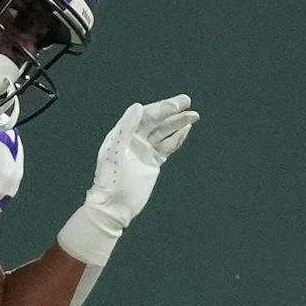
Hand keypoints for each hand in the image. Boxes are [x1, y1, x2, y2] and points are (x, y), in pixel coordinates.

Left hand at [56, 94, 199, 265]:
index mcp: (123, 134)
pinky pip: (167, 147)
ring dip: (178, 123)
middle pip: (156, 121)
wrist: (114, 205)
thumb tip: (138, 106)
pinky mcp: (152, 163)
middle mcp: (133, 140)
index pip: (144, 116)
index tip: (175, 105)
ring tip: (194, 115)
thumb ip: (126, 128)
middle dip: (172, 111)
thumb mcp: (116, 151)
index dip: (160, 108)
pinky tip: (186, 129)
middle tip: (188, 100)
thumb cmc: (111, 179)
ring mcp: (144, 151)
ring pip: (164, 132)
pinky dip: (176, 138)